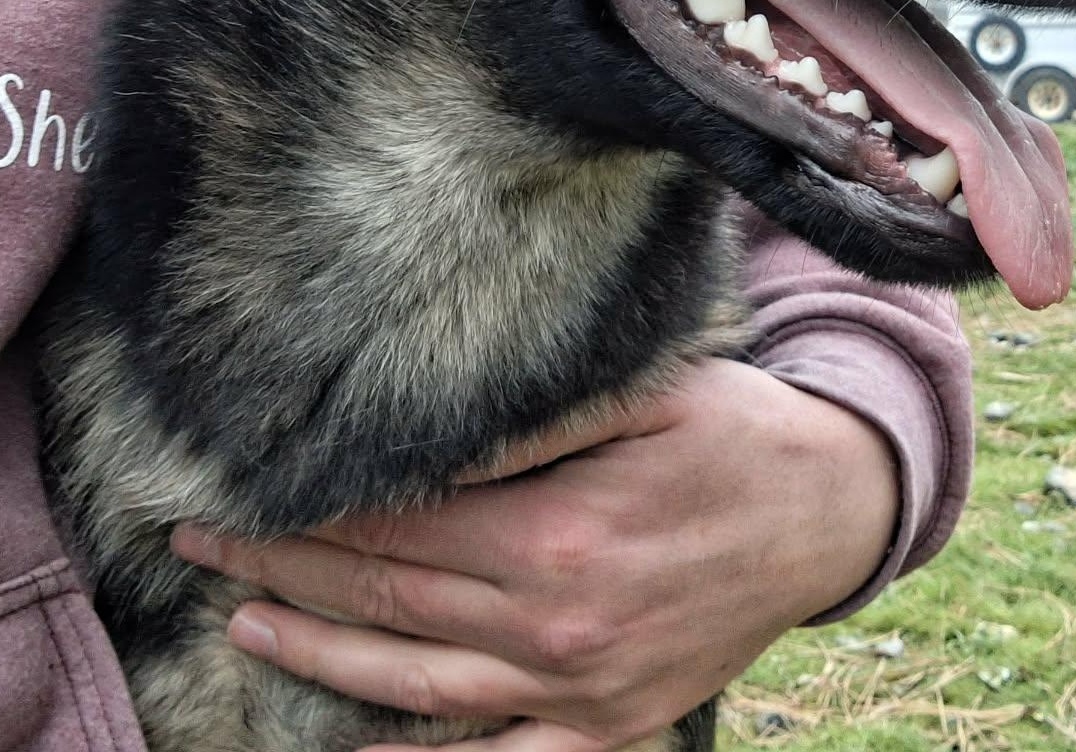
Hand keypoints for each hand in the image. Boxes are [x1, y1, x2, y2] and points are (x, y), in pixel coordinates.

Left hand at [170, 358, 898, 751]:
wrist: (829, 510)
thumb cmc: (737, 437)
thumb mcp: (650, 397)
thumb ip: (538, 423)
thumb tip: (434, 431)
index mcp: (560, 534)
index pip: (399, 528)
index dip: (309, 514)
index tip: (237, 496)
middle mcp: (558, 624)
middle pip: (390, 601)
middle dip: (284, 571)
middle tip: (203, 548)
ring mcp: (582, 688)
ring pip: (419, 685)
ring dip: (321, 655)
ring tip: (245, 622)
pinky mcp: (612, 724)